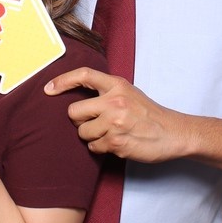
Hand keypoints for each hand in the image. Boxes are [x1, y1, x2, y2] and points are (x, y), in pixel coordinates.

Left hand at [44, 67, 183, 163]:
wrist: (173, 133)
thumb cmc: (148, 114)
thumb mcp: (129, 92)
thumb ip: (106, 92)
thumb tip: (76, 98)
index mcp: (117, 85)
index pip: (83, 75)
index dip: (62, 80)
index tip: (48, 89)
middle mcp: (114, 101)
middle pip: (74, 111)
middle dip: (80, 120)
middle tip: (96, 122)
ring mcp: (115, 123)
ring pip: (82, 132)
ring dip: (91, 136)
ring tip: (111, 133)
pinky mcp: (116, 142)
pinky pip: (93, 147)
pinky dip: (101, 148)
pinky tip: (116, 142)